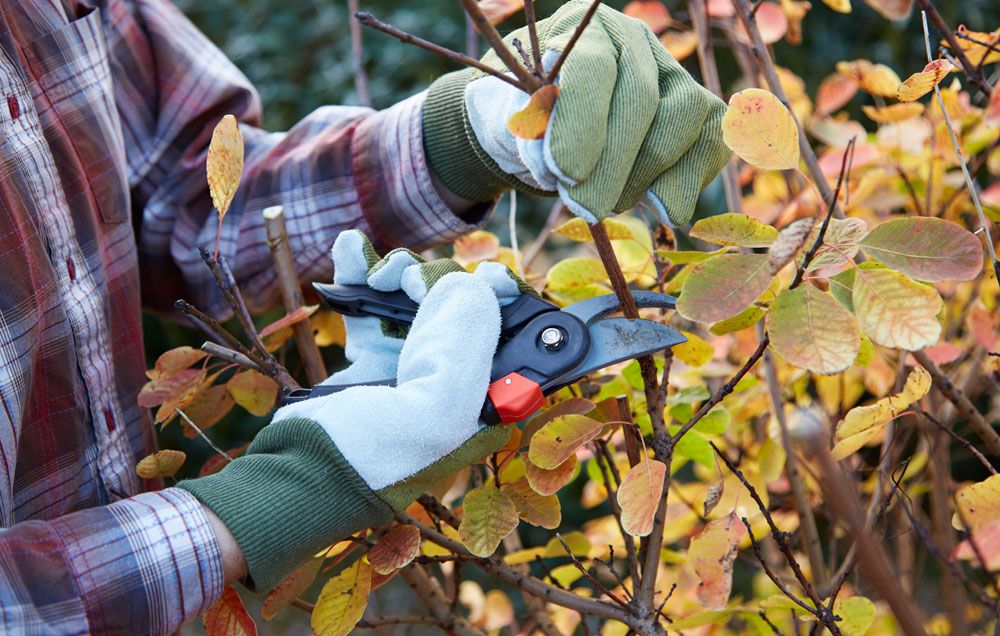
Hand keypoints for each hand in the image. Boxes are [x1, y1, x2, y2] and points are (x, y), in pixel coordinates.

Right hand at [180, 232, 529, 589]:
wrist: (300, 477)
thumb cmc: (373, 460)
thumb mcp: (437, 413)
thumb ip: (465, 345)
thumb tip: (468, 283)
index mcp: (481, 403)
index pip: (510, 338)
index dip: (503, 300)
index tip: (488, 276)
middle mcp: (451, 384)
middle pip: (461, 309)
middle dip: (438, 280)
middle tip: (409, 281)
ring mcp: (409, 371)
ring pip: (417, 302)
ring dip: (397, 273)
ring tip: (374, 274)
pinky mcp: (370, 362)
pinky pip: (374, 308)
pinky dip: (361, 275)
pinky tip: (350, 250)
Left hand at [422, 1, 731, 226]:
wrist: (557, 127)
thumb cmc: (535, 120)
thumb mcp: (519, 122)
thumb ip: (534, 137)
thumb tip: (562, 168)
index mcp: (582, 31)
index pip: (591, 68)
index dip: (582, 122)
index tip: (566, 174)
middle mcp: (635, 41)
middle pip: (640, 99)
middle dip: (612, 165)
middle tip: (585, 209)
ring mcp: (674, 72)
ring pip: (684, 116)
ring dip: (647, 174)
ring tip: (611, 205)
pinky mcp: (702, 109)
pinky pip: (711, 141)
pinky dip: (687, 181)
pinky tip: (661, 210)